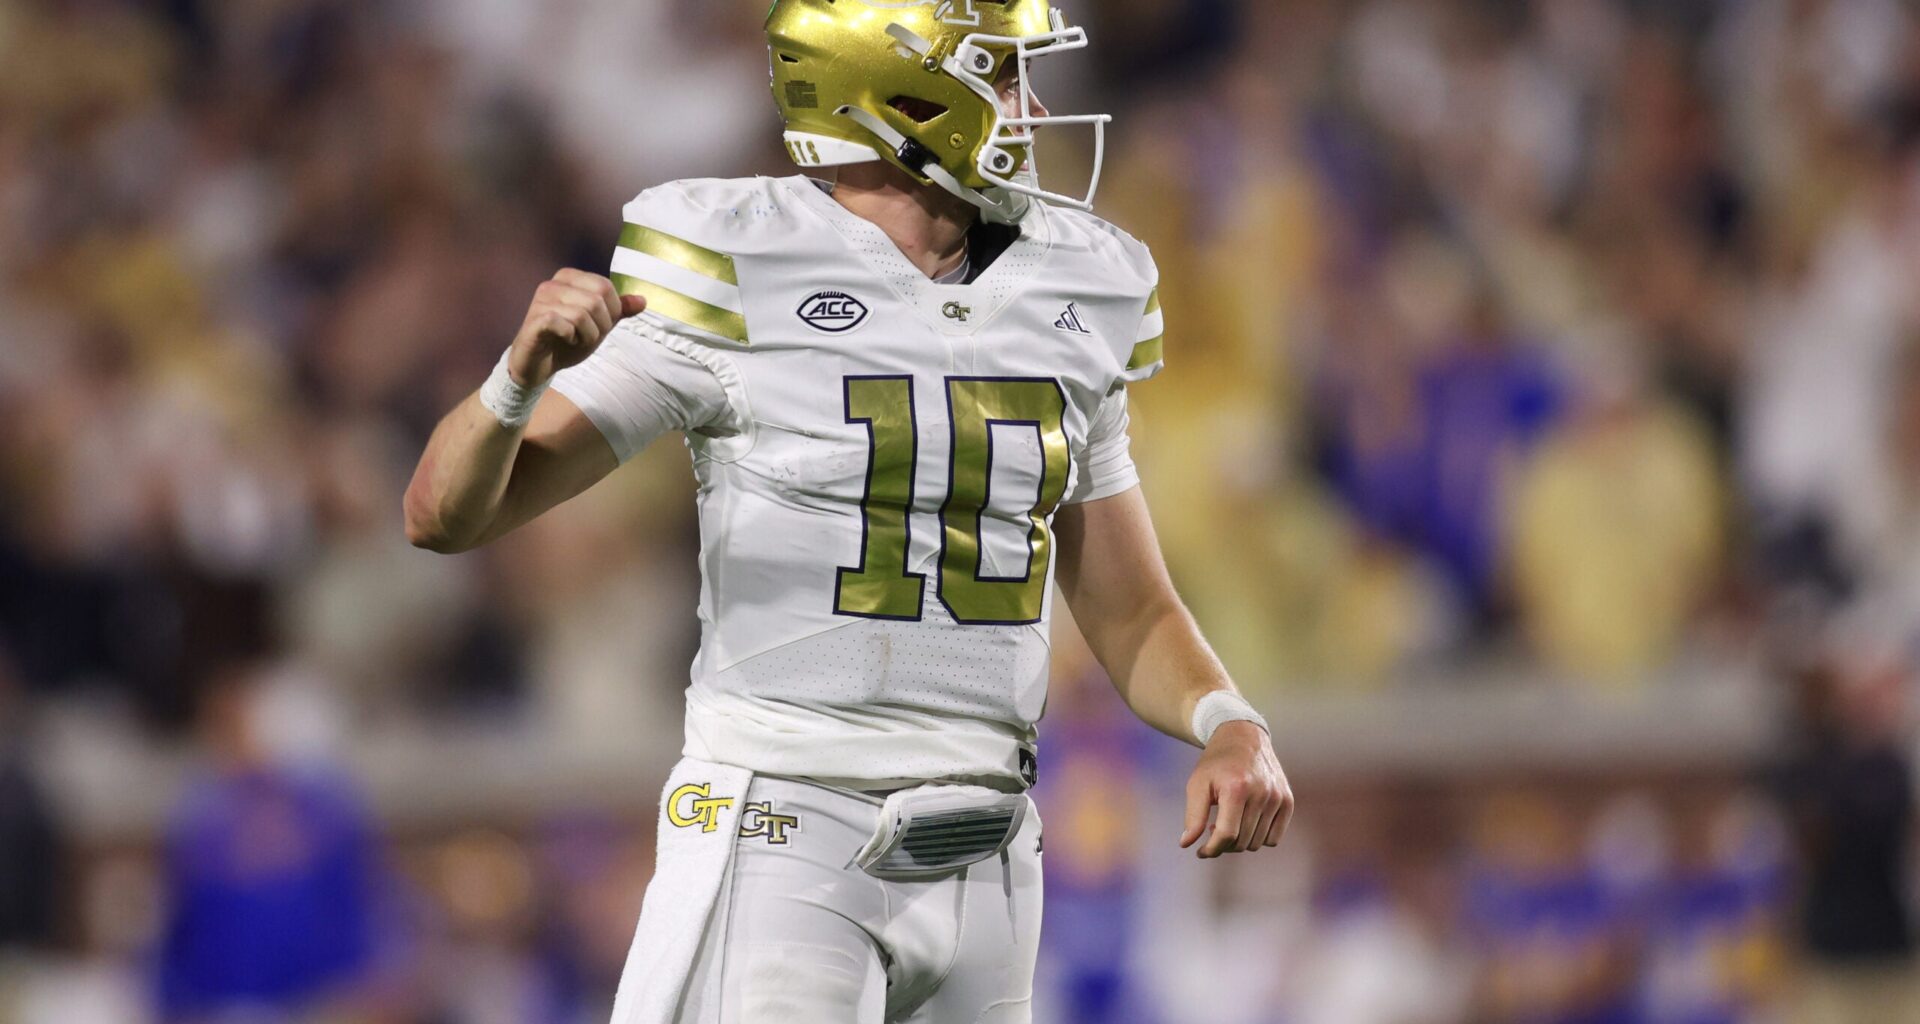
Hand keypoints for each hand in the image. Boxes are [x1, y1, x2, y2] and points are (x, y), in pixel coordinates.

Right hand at [509, 269, 647, 387]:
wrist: (538, 365)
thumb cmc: (567, 341)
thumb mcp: (598, 325)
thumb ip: (619, 311)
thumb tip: (643, 301)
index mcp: (569, 278)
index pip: (606, 287)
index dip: (610, 312)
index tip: (597, 325)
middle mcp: (553, 284)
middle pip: (596, 300)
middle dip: (599, 326)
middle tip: (585, 335)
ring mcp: (541, 300)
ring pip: (583, 314)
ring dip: (586, 335)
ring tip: (574, 339)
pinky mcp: (535, 319)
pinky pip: (566, 325)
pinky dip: (572, 338)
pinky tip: (563, 341)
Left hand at [1180, 721, 1292, 858]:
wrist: (1243, 738)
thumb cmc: (1216, 762)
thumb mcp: (1197, 784)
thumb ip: (1192, 816)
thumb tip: (1186, 844)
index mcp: (1236, 788)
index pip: (1226, 834)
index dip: (1211, 849)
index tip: (1201, 851)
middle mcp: (1261, 793)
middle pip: (1241, 842)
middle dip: (1223, 844)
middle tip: (1212, 831)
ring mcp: (1277, 797)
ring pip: (1257, 843)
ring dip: (1240, 842)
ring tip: (1228, 824)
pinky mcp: (1288, 800)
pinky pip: (1274, 838)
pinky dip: (1258, 838)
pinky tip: (1245, 825)